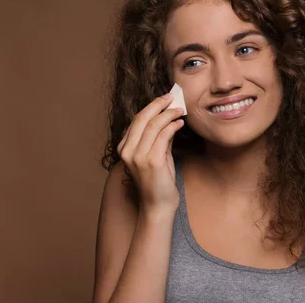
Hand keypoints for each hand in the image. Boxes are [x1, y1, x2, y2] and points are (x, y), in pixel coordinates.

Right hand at [117, 93, 184, 213]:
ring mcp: (138, 157)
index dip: (151, 107)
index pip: (136, 121)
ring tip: (180, 110)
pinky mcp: (151, 161)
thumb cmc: (158, 181)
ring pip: (153, 125)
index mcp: (124, 148)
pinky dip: (172, 126)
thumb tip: (169, 117)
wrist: (158, 206)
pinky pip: (163, 136)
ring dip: (168, 114)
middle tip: (171, 97)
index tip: (164, 99)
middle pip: (142, 119)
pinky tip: (180, 123)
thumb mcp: (157, 155)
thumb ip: (159, 137)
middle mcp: (127, 151)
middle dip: (158, 105)